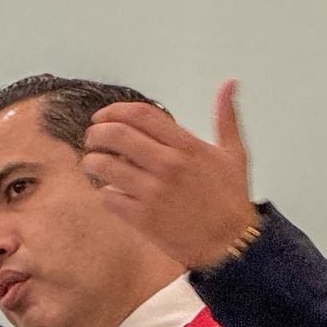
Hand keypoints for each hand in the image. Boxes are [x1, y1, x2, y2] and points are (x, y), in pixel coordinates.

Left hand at [81, 78, 259, 269]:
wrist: (230, 243)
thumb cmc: (230, 199)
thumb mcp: (234, 153)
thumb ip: (226, 117)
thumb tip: (229, 83)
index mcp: (187, 146)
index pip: (141, 115)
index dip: (114, 111)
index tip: (104, 117)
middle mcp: (168, 165)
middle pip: (117, 135)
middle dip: (96, 133)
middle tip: (92, 138)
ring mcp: (153, 192)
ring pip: (105, 166)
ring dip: (92, 161)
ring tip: (93, 163)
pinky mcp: (142, 218)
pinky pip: (108, 198)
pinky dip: (104, 193)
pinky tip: (110, 192)